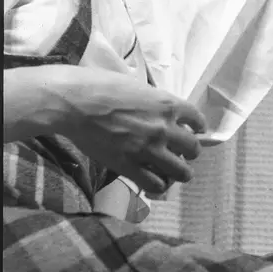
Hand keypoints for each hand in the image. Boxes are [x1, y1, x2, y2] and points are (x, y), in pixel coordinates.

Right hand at [59, 68, 206, 195]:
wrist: (73, 103)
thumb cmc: (101, 86)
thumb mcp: (138, 86)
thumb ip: (154, 102)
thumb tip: (160, 109)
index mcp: (168, 104)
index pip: (198, 119)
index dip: (197, 127)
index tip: (194, 131)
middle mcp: (164, 128)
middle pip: (194, 149)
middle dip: (191, 152)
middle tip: (182, 153)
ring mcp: (148, 149)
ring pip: (181, 171)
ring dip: (180, 172)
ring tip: (175, 172)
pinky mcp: (129, 166)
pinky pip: (155, 184)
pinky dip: (158, 185)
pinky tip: (154, 181)